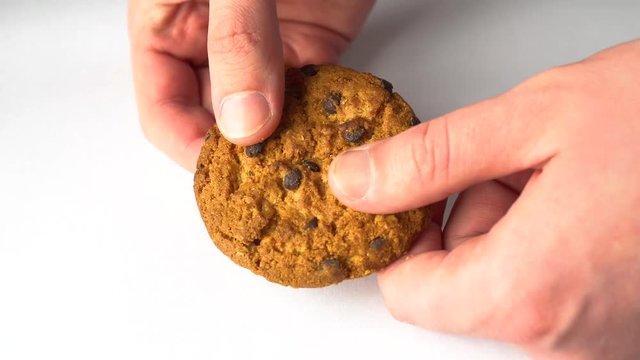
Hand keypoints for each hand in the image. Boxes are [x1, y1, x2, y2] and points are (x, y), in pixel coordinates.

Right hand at [128, 0, 373, 170]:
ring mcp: (263, 52)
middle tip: (272, 186)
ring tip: (306, 174)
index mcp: (168, 24)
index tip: (226, 176)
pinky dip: (319, 123)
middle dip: (241, 157)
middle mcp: (213, 46)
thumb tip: (244, 121)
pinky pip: (308, 100)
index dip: (190, 147)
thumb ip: (238, 38)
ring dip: (283, 147)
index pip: (164, 109)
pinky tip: (332, 143)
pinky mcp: (311, 51)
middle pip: (215, 123)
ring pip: (264, 120)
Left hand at [329, 40, 639, 358]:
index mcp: (529, 294)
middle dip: (474, 220)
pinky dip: (559, 247)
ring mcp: (604, 344)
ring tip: (577, 178)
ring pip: (510, 287)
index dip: (404, 234)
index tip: (422, 190)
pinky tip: (599, 204)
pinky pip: (558, 294)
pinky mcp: (629, 332)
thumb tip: (356, 183)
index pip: (408, 292)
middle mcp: (567, 342)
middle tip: (526, 164)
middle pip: (460, 287)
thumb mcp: (535, 120)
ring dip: (521, 229)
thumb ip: (428, 161)